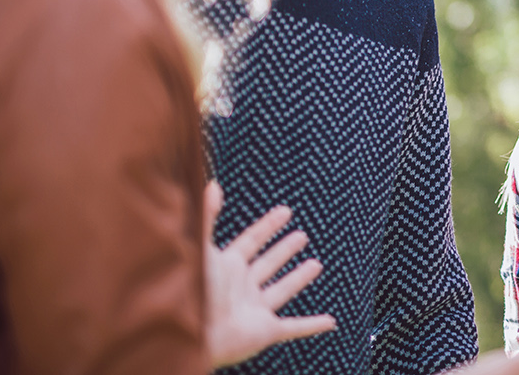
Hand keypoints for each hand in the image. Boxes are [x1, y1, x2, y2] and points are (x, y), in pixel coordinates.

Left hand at [205, 182, 336, 367]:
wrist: (188, 335)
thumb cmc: (189, 292)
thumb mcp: (200, 249)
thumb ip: (206, 217)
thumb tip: (212, 184)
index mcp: (226, 267)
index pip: (251, 241)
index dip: (268, 226)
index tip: (285, 211)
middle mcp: (241, 287)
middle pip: (267, 264)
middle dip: (284, 250)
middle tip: (302, 236)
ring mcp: (253, 310)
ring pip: (282, 291)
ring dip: (298, 279)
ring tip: (316, 265)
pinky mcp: (264, 331)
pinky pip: (294, 327)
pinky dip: (312, 325)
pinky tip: (329, 321)